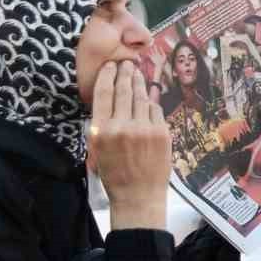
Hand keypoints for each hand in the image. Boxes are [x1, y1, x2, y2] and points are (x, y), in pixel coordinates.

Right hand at [89, 61, 171, 226]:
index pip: (102, 94)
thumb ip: (102, 124)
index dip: (106, 76)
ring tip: (136, 74)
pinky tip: (148, 98)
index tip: (110, 66)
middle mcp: (122, 126)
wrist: (138, 197)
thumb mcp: (98, 149)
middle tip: (126, 63)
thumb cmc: (115, 175)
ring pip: (141, 98)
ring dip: (139, 84)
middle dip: (125, 74)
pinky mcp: (162, 134)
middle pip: (123, 91)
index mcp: (102, 130)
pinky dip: (151, 104)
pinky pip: (156, 111)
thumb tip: (109, 98)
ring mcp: (144, 129)